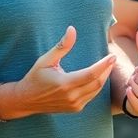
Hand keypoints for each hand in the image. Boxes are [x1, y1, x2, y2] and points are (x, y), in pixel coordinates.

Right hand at [1, 26, 116, 117]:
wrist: (25, 100)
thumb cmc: (35, 77)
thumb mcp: (45, 60)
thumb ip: (61, 46)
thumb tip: (72, 29)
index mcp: (64, 83)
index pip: (91, 74)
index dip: (104, 65)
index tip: (112, 56)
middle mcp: (71, 96)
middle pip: (97, 82)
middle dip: (107, 70)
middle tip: (113, 59)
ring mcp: (74, 105)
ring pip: (96, 90)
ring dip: (104, 78)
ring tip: (108, 66)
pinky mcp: (75, 108)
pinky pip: (91, 96)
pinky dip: (97, 86)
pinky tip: (99, 77)